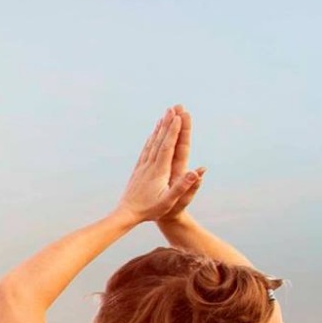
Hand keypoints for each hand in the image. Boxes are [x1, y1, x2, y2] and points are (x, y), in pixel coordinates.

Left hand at [117, 106, 202, 222]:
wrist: (126, 214)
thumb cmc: (149, 211)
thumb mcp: (168, 202)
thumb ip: (181, 187)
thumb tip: (195, 172)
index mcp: (158, 171)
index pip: (167, 146)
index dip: (173, 131)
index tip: (179, 117)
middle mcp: (149, 165)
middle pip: (160, 140)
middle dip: (168, 124)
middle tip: (174, 108)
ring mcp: (142, 166)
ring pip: (152, 143)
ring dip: (159, 128)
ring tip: (164, 115)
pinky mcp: (138, 170)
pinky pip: (146, 150)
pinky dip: (151, 139)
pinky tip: (152, 134)